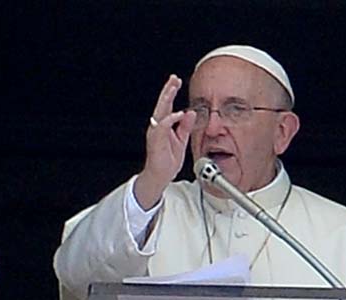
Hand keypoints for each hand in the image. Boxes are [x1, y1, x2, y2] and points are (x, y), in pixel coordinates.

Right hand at [134, 74, 196, 209]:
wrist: (160, 176)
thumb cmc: (167, 160)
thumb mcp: (181, 140)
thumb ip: (185, 126)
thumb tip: (190, 113)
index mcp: (163, 126)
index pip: (167, 105)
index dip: (171, 92)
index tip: (177, 82)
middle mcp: (158, 127)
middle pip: (162, 104)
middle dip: (168, 90)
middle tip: (174, 78)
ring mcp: (156, 133)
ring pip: (160, 112)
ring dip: (166, 99)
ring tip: (172, 88)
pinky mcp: (156, 140)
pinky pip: (163, 127)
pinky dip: (170, 119)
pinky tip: (178, 113)